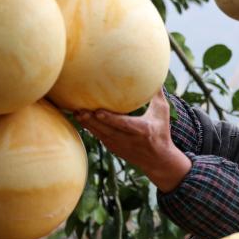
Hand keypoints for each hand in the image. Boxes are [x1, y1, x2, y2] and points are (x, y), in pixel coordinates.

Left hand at [75, 90, 191, 191]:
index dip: (110, 119)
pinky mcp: (114, 149)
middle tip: (79, 110)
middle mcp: (128, 139)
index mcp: (141, 130)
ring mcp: (119, 146)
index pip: (123, 124)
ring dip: (88, 125)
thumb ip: (157, 96)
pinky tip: (82, 119)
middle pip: (106, 130)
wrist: (158, 160)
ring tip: (76, 113)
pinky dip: (91, 129)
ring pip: (100, 134)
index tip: (98, 112)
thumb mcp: (162, 114)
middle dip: (92, 121)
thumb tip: (156, 78)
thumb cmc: (161, 132)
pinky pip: (100, 137)